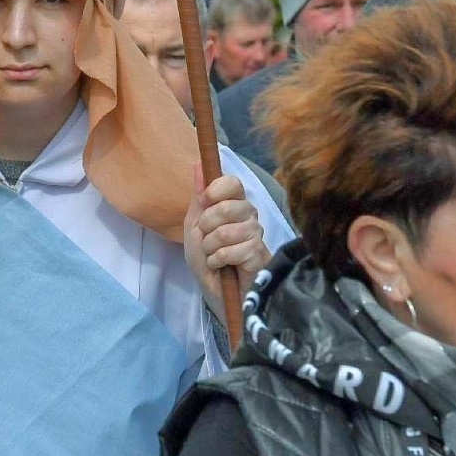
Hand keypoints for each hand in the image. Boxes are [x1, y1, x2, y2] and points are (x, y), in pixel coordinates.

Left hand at [184, 163, 270, 318]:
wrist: (215, 293)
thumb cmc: (206, 259)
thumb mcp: (195, 227)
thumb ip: (199, 197)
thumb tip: (198, 162)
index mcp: (234, 205)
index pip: (233, 183)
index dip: (217, 190)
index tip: (205, 202)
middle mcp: (249, 216)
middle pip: (227, 207)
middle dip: (207, 226)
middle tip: (207, 240)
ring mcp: (257, 235)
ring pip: (228, 231)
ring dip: (211, 247)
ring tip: (214, 257)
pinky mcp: (260, 255)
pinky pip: (235, 250)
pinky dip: (219, 260)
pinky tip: (223, 266)